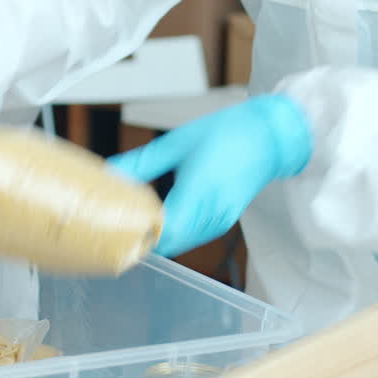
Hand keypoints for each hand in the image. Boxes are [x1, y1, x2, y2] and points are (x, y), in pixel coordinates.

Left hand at [108, 95, 312, 256]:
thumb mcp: (175, 144)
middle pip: (167, 243)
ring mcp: (219, 221)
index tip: (112, 228)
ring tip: (131, 222)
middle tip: (113, 226)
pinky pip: (191, 237)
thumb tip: (108, 173)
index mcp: (199, 190)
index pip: (163, 230)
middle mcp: (211, 212)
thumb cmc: (226, 133)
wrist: (269, 136)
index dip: (137, 235)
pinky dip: (172, 233)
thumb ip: (140, 164)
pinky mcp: (222, 222)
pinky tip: (156, 220)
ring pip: (178, 243)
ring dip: (156, 238)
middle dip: (141, 238)